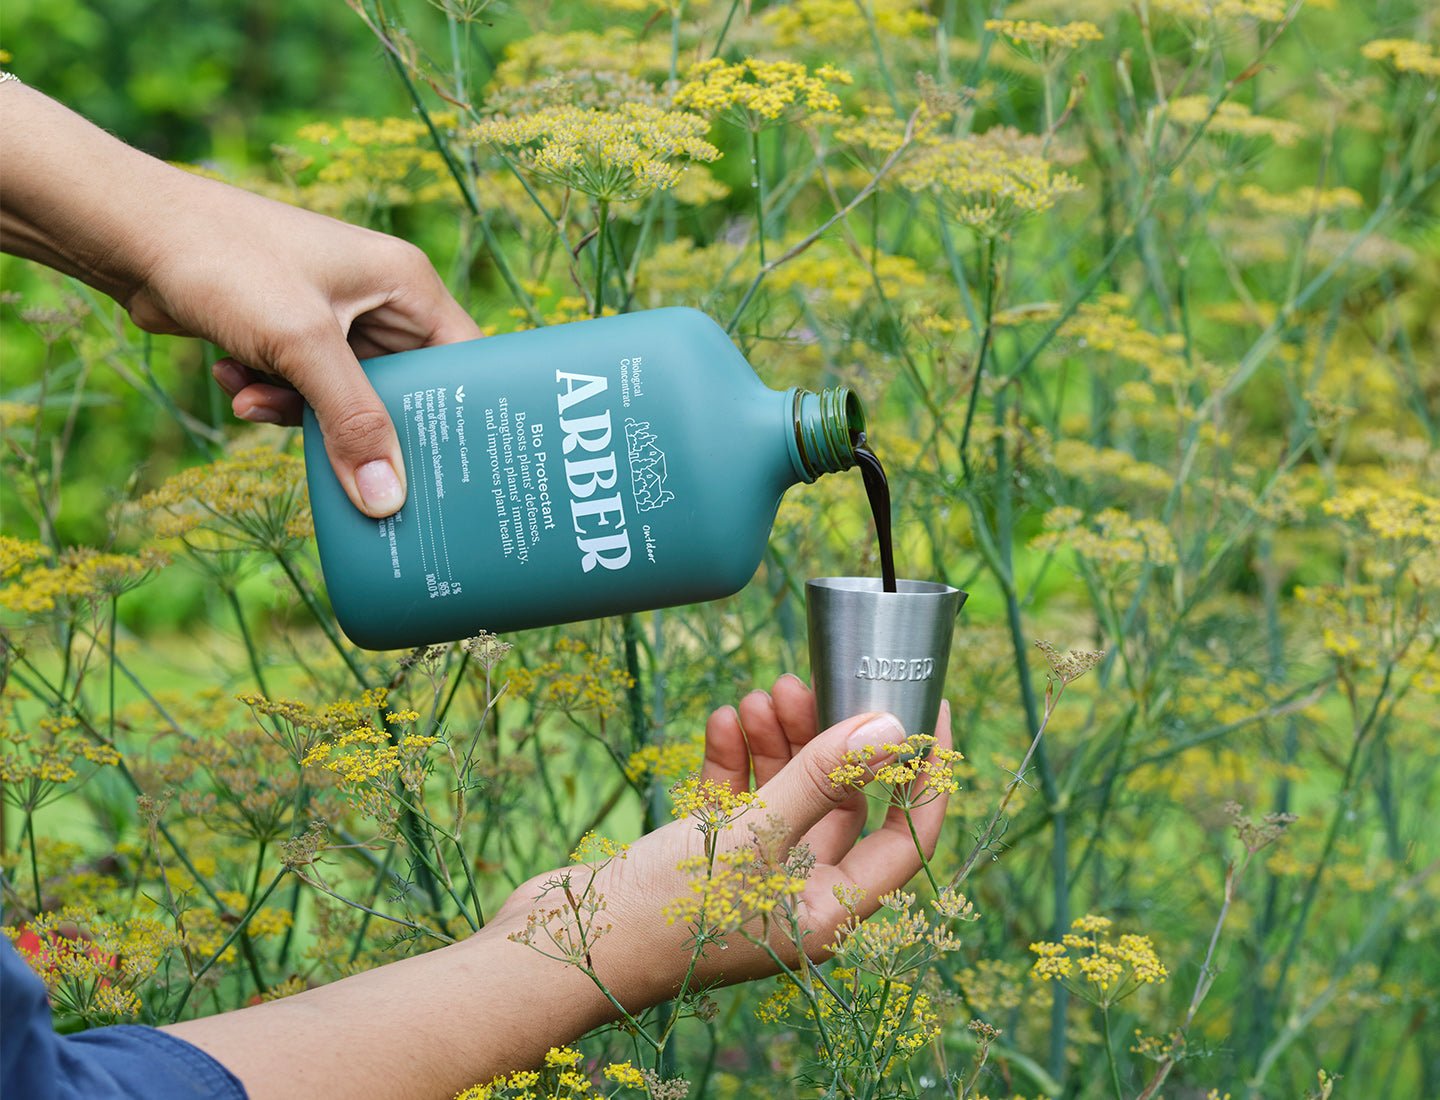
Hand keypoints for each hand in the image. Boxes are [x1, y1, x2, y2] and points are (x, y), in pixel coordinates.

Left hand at [128, 181, 480, 517]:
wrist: (130, 232)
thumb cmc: (227, 261)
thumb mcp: (300, 346)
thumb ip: (351, 423)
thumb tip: (388, 500)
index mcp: (406, 285)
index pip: (464, 363)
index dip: (464, 417)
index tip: (454, 472)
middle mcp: (380, 301)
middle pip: (404, 393)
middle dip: (366, 428)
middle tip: (356, 474)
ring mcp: (336, 319)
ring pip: (349, 401)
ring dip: (305, 415)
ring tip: (257, 400)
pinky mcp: (294, 336)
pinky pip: (307, 391)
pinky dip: (275, 397)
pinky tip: (237, 383)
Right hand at [491, 674, 952, 1005]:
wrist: (560, 946)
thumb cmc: (664, 911)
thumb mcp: (753, 834)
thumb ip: (821, 776)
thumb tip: (891, 731)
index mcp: (830, 913)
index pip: (907, 838)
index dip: (924, 774)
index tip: (928, 707)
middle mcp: (799, 899)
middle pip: (839, 805)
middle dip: (829, 741)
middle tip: (812, 682)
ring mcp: (752, 878)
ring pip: (787, 795)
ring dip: (778, 742)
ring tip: (762, 693)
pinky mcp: (707, 859)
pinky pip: (738, 801)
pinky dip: (736, 761)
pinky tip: (725, 722)